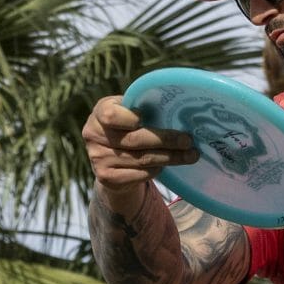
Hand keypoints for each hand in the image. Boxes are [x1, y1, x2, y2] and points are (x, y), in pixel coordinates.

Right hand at [83, 95, 197, 211]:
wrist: (108, 157)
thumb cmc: (125, 126)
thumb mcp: (127, 109)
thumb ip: (140, 105)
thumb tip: (178, 105)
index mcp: (99, 113)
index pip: (111, 115)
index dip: (131, 118)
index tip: (146, 118)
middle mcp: (93, 136)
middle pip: (135, 140)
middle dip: (166, 140)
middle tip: (188, 141)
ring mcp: (98, 159)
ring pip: (141, 160)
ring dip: (169, 157)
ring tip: (190, 155)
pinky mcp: (106, 178)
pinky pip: (139, 174)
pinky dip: (156, 169)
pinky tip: (168, 164)